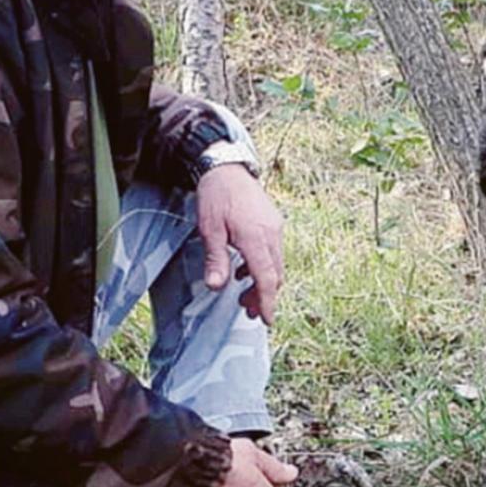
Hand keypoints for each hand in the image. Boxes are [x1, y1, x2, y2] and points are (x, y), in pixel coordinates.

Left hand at [197, 164, 284, 324]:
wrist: (227, 167)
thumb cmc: (216, 195)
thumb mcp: (210, 229)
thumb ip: (216, 259)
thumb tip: (217, 286)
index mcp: (256, 238)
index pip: (266, 278)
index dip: (267, 302)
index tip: (267, 320)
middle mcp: (271, 234)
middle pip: (274, 275)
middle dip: (263, 296)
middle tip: (247, 309)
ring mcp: (275, 228)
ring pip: (276, 264)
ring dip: (263, 282)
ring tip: (244, 292)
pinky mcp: (273, 223)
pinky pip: (273, 252)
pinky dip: (263, 266)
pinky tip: (244, 269)